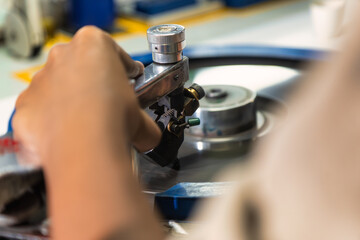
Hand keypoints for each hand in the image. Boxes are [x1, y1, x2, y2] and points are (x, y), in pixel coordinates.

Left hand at [12, 26, 160, 167]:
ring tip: (89, 123)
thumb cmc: (111, 120)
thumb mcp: (141, 115)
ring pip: (59, 87)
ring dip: (72, 100)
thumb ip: (142, 117)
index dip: (124, 68)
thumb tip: (147, 134)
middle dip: (94, 81)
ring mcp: (41, 80)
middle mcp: (62, 56)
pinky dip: (53, 120)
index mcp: (92, 43)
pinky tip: (69, 134)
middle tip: (108, 103)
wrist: (84, 148)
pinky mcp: (26, 105)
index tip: (128, 78)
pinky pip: (42, 110)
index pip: (112, 50)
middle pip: (80, 65)